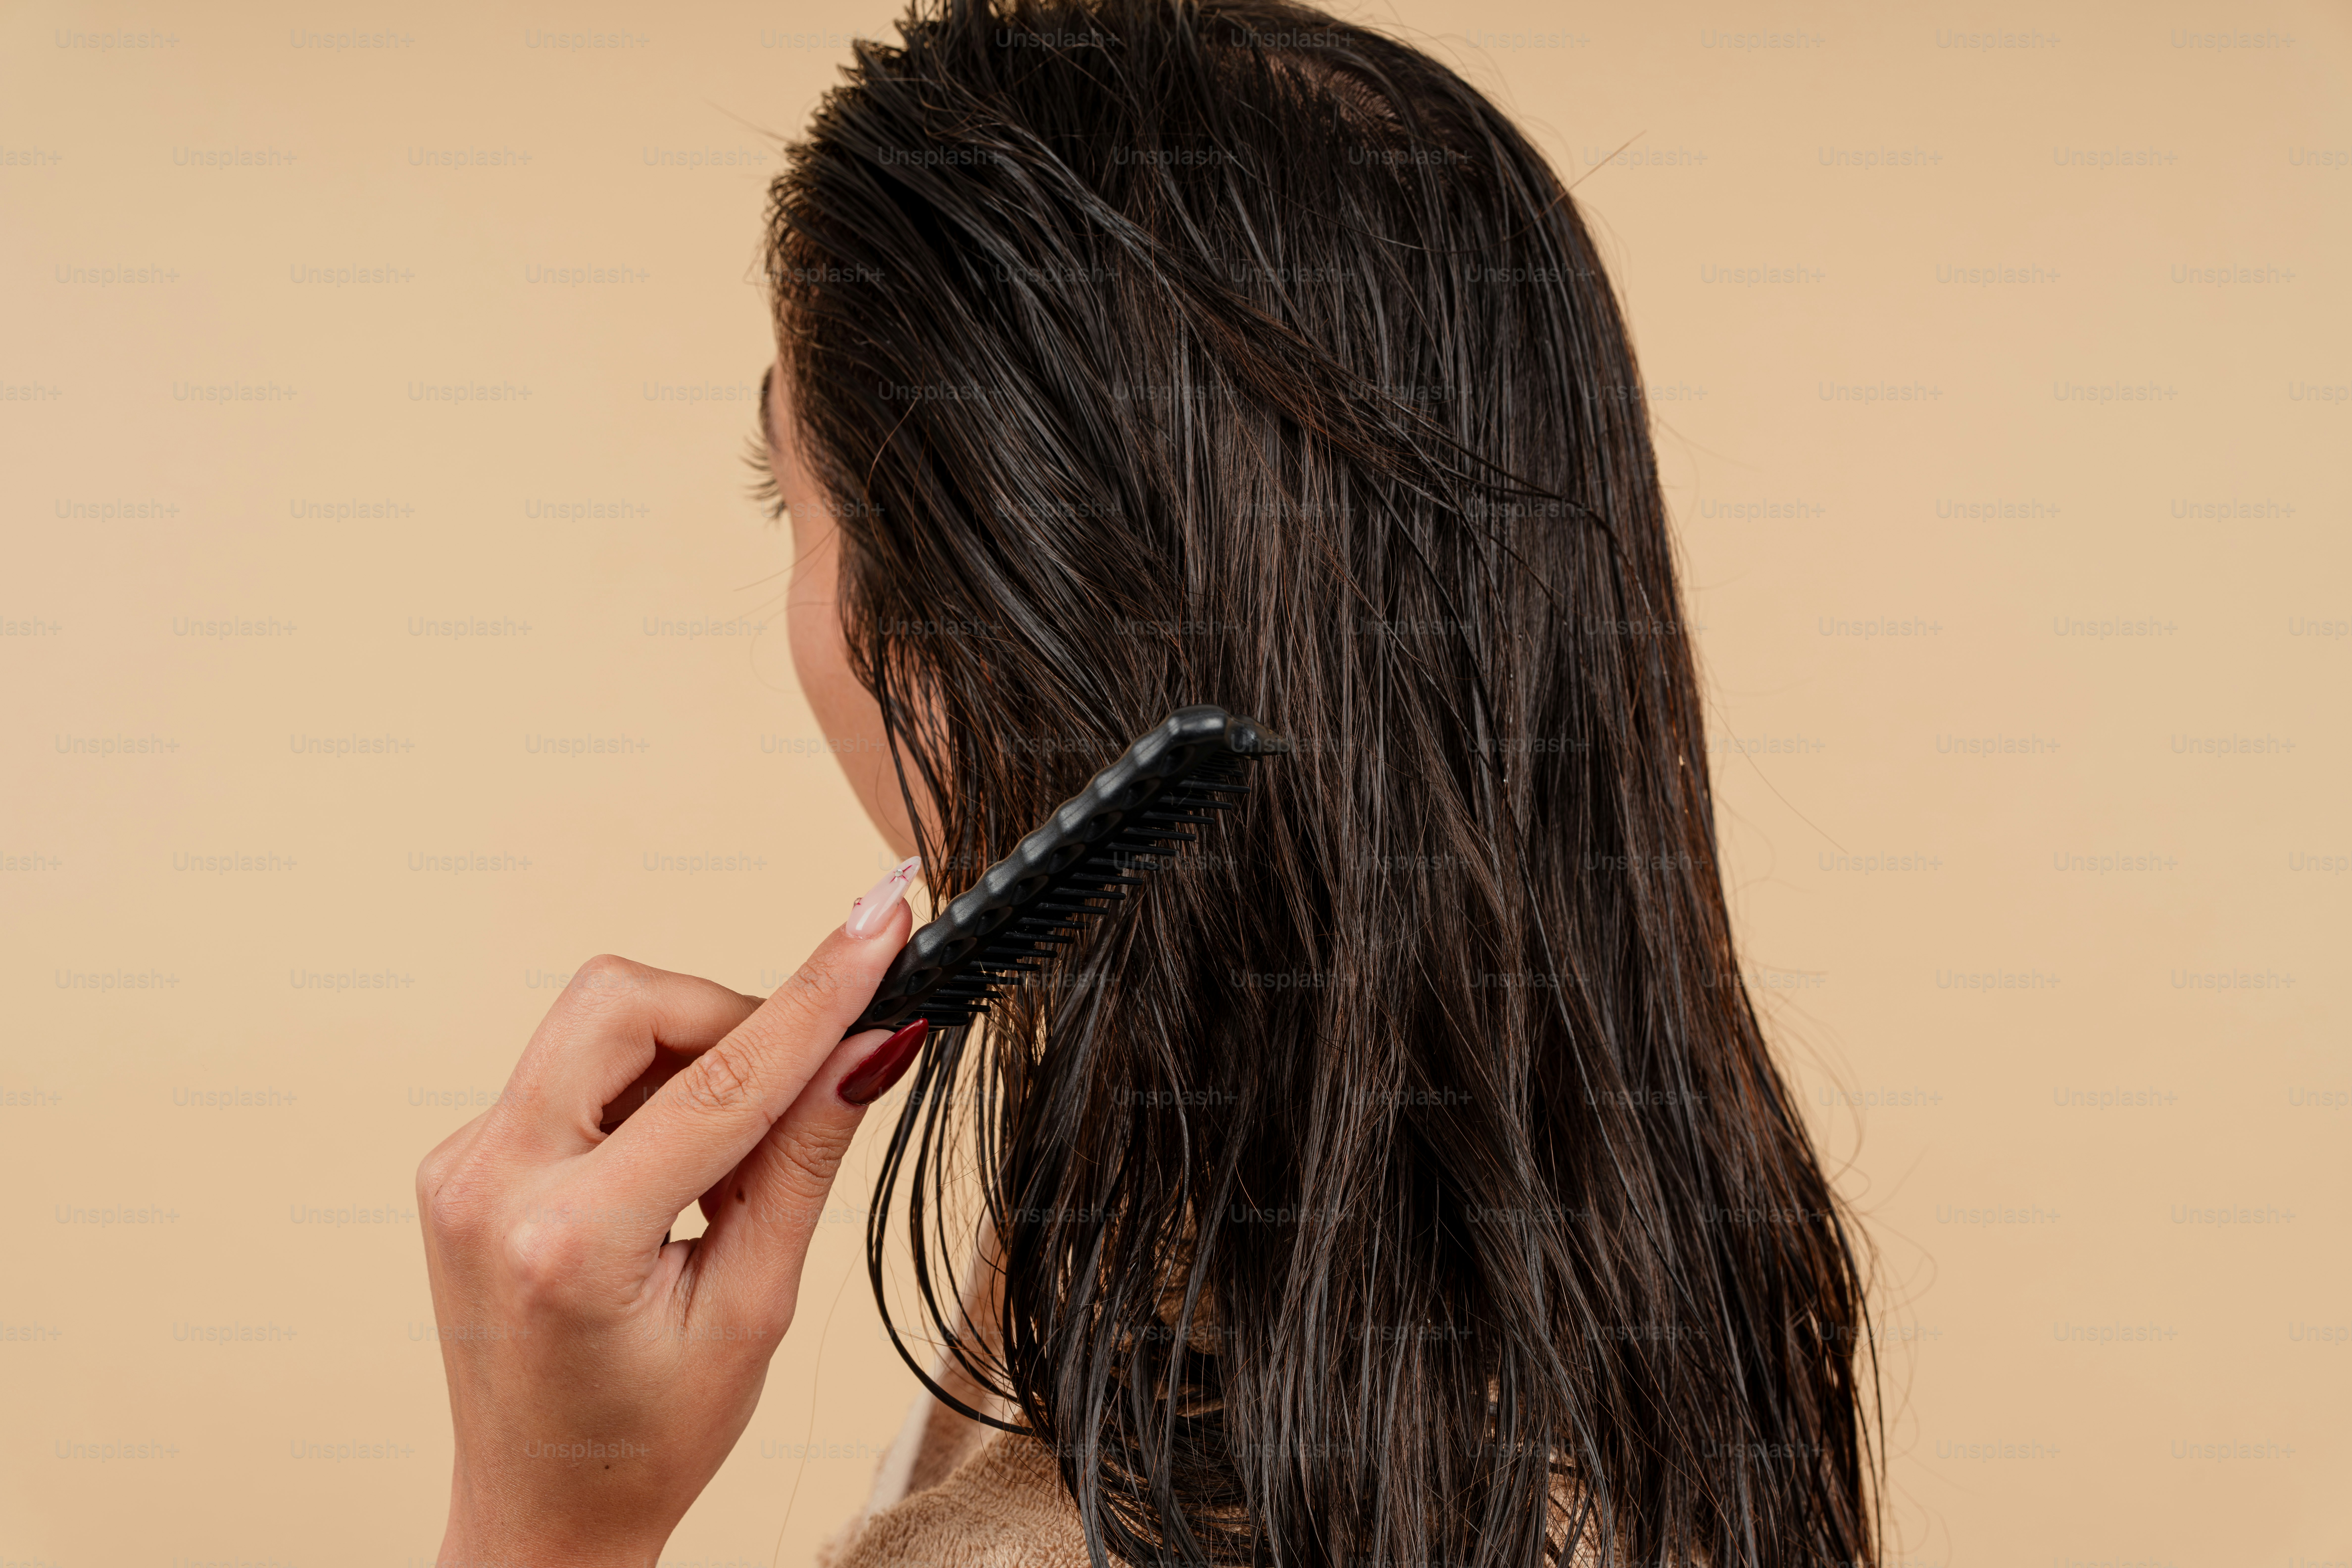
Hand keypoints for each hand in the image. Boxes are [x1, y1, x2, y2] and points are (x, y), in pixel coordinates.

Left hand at [415, 859, 927, 1566]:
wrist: (540, 1512)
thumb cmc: (650, 1436)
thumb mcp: (754, 1307)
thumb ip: (804, 1159)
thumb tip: (873, 1040)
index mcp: (568, 1240)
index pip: (721, 1079)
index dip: (816, 994)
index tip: (881, 922)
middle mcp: (491, 1183)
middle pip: (622, 1001)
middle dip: (726, 1017)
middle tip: (787, 1093)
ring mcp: (462, 1165)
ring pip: (596, 1022)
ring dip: (685, 1058)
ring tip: (718, 1170)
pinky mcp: (463, 1158)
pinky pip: (570, 1069)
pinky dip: (643, 1093)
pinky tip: (667, 1176)